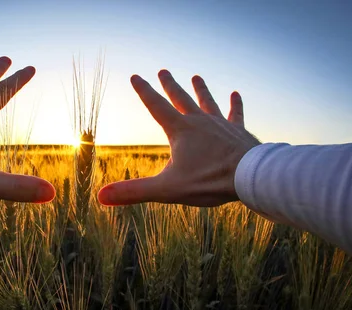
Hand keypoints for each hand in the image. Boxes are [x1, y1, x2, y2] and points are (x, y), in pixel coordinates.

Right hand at [98, 70, 259, 206]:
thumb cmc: (209, 182)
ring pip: (207, 102)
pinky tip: (236, 95)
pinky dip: (235, 105)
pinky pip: (235, 114)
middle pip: (180, 98)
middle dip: (169, 85)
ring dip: (200, 89)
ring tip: (196, 76)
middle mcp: (199, 121)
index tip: (135, 75)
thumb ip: (134, 192)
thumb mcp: (166, 189)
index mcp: (179, 130)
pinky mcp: (238, 132)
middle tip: (163, 70)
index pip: (156, 106)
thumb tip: (101, 196)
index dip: (143, 91)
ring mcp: (220, 124)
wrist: (250, 176)